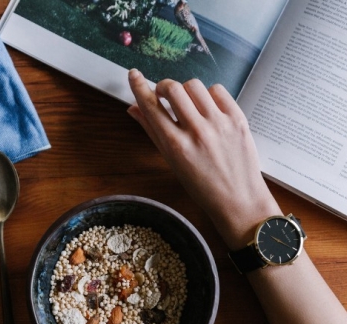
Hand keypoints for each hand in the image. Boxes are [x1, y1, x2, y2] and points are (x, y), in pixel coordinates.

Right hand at [127, 69, 280, 248]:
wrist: (238, 200)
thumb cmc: (202, 186)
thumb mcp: (172, 162)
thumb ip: (152, 132)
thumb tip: (133, 109)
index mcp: (175, 146)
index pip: (151, 106)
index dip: (139, 86)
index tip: (133, 74)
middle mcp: (196, 131)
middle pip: (173, 88)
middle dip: (163, 86)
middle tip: (164, 94)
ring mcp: (219, 123)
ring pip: (194, 85)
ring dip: (186, 90)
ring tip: (189, 104)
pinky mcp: (238, 118)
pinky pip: (217, 90)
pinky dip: (208, 95)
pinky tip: (207, 108)